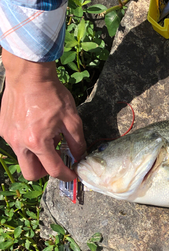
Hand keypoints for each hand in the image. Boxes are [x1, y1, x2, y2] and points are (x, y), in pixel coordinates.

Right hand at [0, 50, 85, 181]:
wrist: (29, 75)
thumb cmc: (52, 95)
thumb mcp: (72, 120)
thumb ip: (77, 143)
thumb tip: (79, 157)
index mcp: (38, 142)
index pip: (54, 170)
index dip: (67, 175)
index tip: (74, 175)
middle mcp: (19, 143)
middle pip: (32, 173)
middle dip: (46, 172)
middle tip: (58, 162)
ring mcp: (8, 136)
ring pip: (23, 159)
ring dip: (37, 157)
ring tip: (49, 139)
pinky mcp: (3, 129)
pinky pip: (16, 145)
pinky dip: (28, 144)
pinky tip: (37, 129)